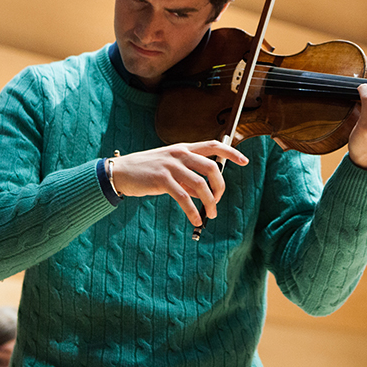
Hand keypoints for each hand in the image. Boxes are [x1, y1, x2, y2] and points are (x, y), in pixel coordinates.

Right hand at [110, 141, 248, 225]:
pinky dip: (193, 212)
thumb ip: (188, 178)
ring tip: (211, 214)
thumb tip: (205, 194)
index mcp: (184, 148)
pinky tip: (195, 220)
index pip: (213, 145)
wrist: (121, 172)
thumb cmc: (147, 171)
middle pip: (212, 167)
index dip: (231, 152)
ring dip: (210, 202)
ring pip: (201, 184)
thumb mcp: (171, 169)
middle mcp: (180, 154)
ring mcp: (171, 166)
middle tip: (218, 200)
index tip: (244, 161)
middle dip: (220, 186)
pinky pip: (184, 198)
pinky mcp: (162, 180)